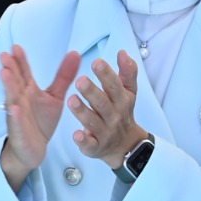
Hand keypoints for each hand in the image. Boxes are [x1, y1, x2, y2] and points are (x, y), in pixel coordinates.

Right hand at [0, 45, 79, 189]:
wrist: (34, 149)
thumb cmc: (41, 120)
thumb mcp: (55, 97)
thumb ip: (63, 76)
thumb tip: (75, 53)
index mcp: (28, 90)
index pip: (24, 72)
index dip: (20, 60)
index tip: (17, 47)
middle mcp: (20, 100)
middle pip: (14, 82)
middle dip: (10, 69)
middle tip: (5, 55)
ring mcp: (17, 115)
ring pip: (12, 99)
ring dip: (8, 87)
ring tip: (4, 73)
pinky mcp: (19, 131)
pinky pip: (17, 123)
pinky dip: (15, 116)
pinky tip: (14, 108)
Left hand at [69, 51, 146, 167]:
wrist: (126, 146)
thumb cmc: (122, 113)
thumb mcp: (128, 93)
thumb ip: (127, 72)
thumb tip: (123, 53)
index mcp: (122, 100)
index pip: (115, 86)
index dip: (107, 74)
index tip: (97, 63)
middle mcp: (114, 116)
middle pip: (103, 103)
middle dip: (92, 92)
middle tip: (80, 80)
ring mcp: (105, 132)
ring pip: (93, 122)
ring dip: (83, 112)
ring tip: (72, 100)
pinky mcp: (96, 147)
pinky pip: (90, 145)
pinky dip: (83, 141)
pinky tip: (76, 134)